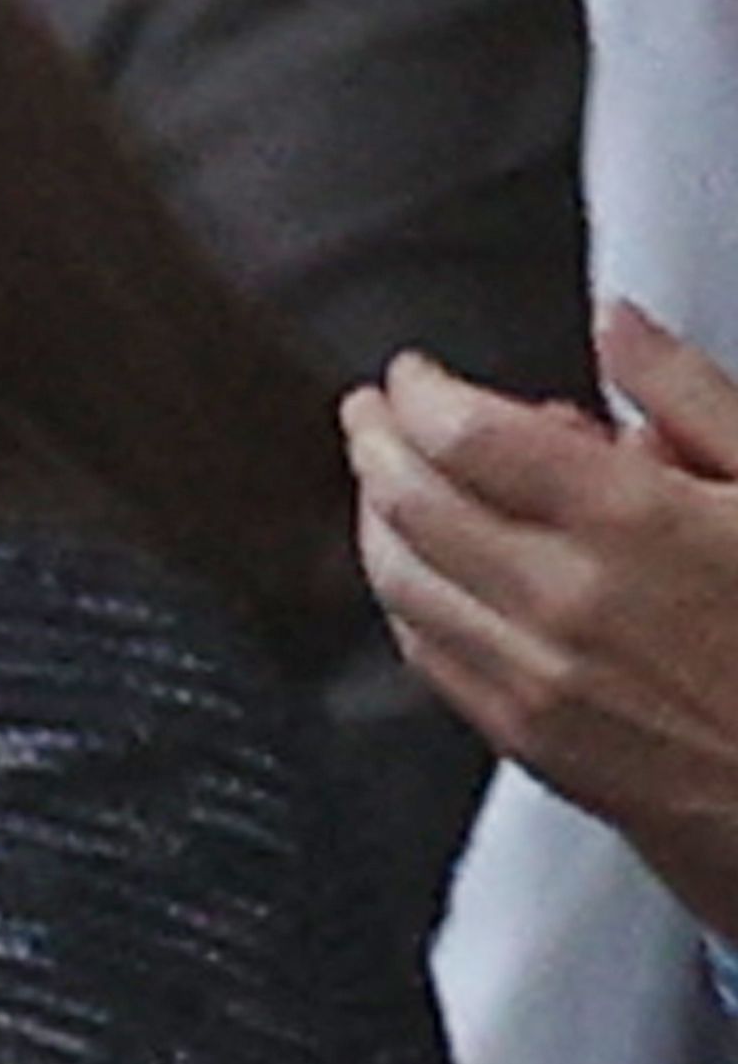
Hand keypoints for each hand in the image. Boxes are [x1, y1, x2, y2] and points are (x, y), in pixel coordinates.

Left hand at [353, 301, 737, 931]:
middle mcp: (567, 601)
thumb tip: (622, 327)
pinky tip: (416, 570)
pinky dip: (404, 595)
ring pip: (400, 580)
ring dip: (373, 518)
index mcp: (634, 523)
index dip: (421, 394)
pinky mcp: (526, 736)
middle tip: (369, 414)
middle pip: (411, 504)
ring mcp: (537, 676)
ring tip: (378, 479)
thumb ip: (694, 396)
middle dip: (375, 444)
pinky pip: (425, 652)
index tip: (413, 375)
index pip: (468, 437)